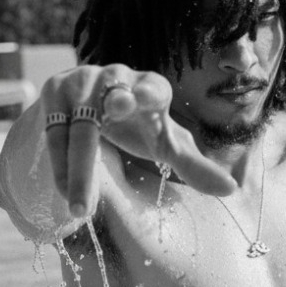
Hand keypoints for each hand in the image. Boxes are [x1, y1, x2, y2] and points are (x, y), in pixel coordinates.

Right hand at [42, 64, 236, 215]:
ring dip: (78, 170)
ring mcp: (82, 81)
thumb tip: (231, 190)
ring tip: (79, 208)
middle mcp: (116, 77)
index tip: (138, 99)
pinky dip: (59, 164)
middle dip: (112, 107)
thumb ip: (194, 166)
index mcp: (151, 88)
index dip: (147, 92)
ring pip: (79, 126)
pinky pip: (54, 132)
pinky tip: (64, 193)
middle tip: (116, 111)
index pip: (153, 87)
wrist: (91, 104)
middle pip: (113, 99)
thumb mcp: (165, 146)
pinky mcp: (55, 91)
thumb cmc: (138, 125)